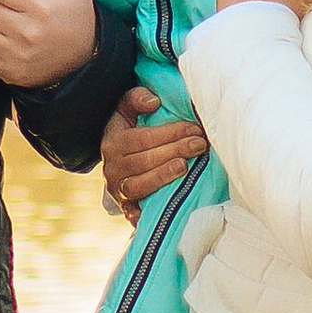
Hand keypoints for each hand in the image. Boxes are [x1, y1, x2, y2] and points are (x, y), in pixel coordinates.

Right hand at [100, 86, 209, 220]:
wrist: (117, 163)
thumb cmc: (129, 132)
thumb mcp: (126, 110)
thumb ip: (136, 98)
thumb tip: (153, 101)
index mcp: (112, 142)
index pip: (142, 138)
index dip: (170, 133)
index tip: (194, 128)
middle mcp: (112, 168)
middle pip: (144, 161)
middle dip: (175, 151)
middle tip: (200, 144)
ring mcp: (118, 190)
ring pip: (139, 186)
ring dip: (163, 176)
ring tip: (185, 166)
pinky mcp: (127, 208)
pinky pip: (133, 213)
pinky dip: (143, 214)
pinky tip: (161, 209)